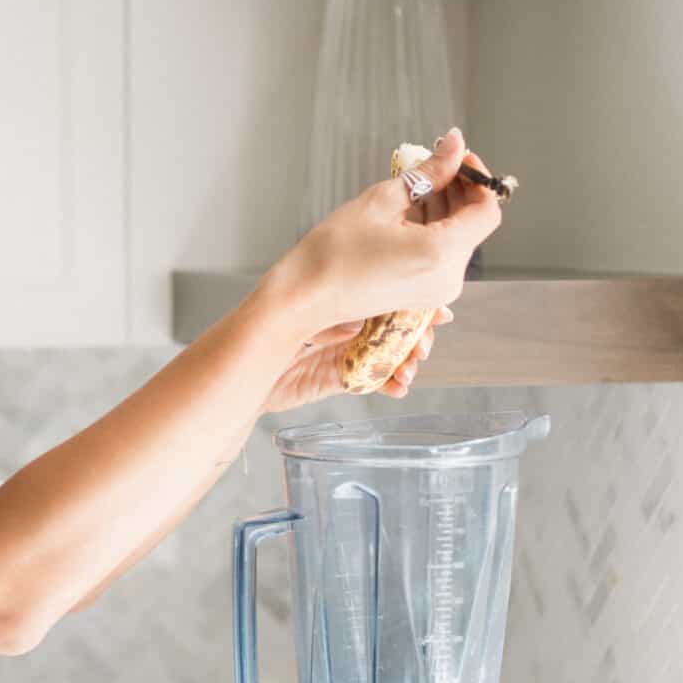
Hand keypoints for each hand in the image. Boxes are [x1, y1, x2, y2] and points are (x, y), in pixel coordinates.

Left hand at [257, 306, 454, 415]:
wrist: (244, 368)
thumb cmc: (267, 328)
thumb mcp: (309, 312)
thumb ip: (337, 317)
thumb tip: (366, 320)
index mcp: (345, 296)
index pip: (389, 295)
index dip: (416, 304)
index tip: (438, 311)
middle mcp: (349, 322)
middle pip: (396, 327)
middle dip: (416, 337)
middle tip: (423, 345)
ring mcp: (346, 351)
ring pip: (390, 356)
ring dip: (406, 363)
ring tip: (410, 369)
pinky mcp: (340, 378)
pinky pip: (374, 381)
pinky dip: (390, 385)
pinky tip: (399, 387)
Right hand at [267, 127, 502, 339]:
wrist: (305, 297)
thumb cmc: (333, 254)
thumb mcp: (381, 201)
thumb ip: (428, 172)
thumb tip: (453, 147)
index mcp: (441, 254)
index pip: (487, 210)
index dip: (478, 178)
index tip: (459, 157)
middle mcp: (448, 278)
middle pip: (474, 224)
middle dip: (461, 190)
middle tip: (436, 162)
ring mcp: (438, 290)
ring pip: (459, 238)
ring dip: (446, 207)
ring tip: (418, 184)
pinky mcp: (425, 294)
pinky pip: (442, 254)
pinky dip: (434, 228)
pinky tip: (410, 210)